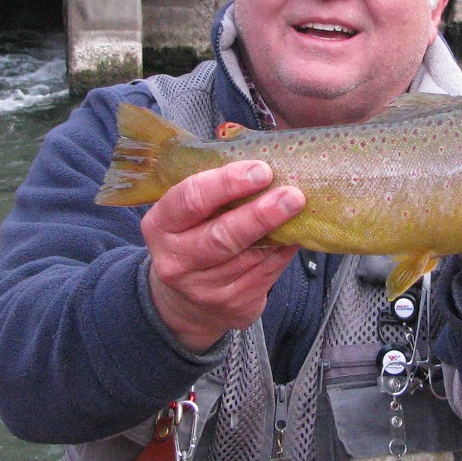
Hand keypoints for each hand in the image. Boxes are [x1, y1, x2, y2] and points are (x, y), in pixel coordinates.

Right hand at [141, 161, 301, 351]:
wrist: (184, 303)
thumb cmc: (192, 239)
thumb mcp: (185, 214)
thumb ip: (213, 187)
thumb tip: (262, 155)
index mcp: (160, 225)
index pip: (190, 200)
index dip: (226, 183)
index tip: (260, 170)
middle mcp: (176, 260)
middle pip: (221, 236)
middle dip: (260, 214)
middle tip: (292, 195)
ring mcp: (203, 288)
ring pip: (249, 257)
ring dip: (280, 233)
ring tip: (300, 209)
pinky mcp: (232, 306)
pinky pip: (266, 274)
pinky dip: (284, 252)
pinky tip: (296, 235)